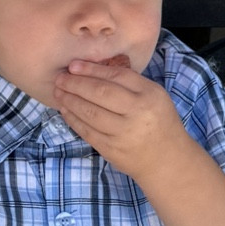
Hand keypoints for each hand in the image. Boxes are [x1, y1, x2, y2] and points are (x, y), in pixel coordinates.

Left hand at [54, 56, 187, 181]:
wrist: (166, 160)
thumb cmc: (158, 123)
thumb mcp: (154, 97)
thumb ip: (130, 84)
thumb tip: (95, 70)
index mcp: (149, 95)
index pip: (117, 77)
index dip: (92, 70)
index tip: (74, 65)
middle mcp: (137, 113)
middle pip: (100, 93)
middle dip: (76, 84)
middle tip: (60, 78)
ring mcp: (123, 133)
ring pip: (90, 112)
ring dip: (70, 100)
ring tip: (58, 92)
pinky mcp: (111, 150)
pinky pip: (87, 131)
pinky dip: (73, 119)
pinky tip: (65, 110)